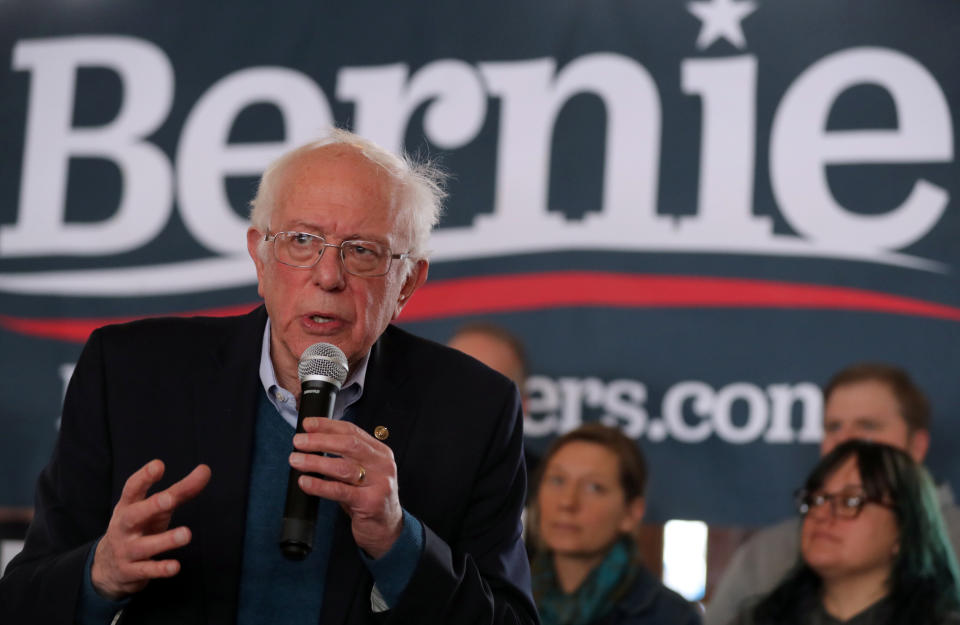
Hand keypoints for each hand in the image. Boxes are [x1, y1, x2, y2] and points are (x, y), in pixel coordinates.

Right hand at [91, 460, 210, 599]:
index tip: (158, 465)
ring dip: (165, 540)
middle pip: (134, 515)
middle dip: (151, 506)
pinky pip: (146, 571)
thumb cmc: (140, 527)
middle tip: (170, 499)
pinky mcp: (131, 571)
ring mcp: (126, 550)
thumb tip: (205, 470)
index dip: (144, 477)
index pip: (132, 489)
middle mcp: (124, 527)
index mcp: (128, 506)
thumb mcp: (156, 508)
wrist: (107, 567)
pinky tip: (175, 567)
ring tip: (186, 534)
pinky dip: (160, 569)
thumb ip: (180, 490)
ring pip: (144, 546)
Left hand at [290, 418, 401, 558]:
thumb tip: (312, 442)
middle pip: (349, 445)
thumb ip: (345, 458)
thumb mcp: (363, 473)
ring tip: (296, 460)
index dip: (328, 425)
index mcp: (380, 452)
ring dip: (316, 461)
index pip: (352, 431)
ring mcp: (379, 483)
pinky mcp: (370, 503)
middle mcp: (382, 464)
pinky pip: (340, 491)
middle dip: (320, 440)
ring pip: (343, 467)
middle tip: (299, 441)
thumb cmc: (369, 498)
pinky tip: (305, 482)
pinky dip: (320, 485)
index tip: (307, 424)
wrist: (387, 529)